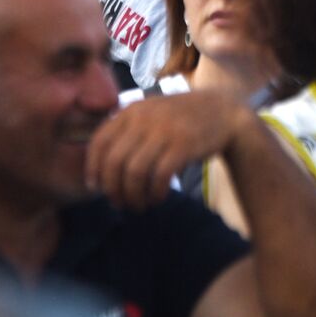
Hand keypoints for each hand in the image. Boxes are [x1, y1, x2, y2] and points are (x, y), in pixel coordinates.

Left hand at [86, 91, 251, 208]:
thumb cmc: (180, 120)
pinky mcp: (183, 145)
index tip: (96, 188)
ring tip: (139, 205)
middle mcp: (144, 119)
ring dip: (133, 196)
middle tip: (120, 203)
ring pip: (134, 173)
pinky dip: (154, 193)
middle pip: (114, 162)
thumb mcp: (150, 114)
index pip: (99, 142)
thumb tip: (99, 169)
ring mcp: (164, 131)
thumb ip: (125, 132)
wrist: (222, 112)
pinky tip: (158, 198)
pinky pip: (159, 176)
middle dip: (113, 189)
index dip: (93, 169)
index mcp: (131, 111)